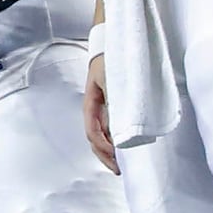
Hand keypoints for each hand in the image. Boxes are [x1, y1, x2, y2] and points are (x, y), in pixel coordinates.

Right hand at [83, 54, 115, 173]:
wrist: (113, 42)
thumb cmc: (111, 58)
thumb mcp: (112, 79)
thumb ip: (115, 99)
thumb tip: (120, 123)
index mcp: (91, 103)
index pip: (92, 131)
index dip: (102, 146)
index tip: (115, 156)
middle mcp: (94, 109)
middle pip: (95, 138)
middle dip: (105, 156)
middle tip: (118, 169)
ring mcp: (102, 108)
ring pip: (101, 135)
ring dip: (108, 151)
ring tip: (119, 164)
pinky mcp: (111, 106)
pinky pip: (109, 128)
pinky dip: (114, 141)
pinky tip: (122, 148)